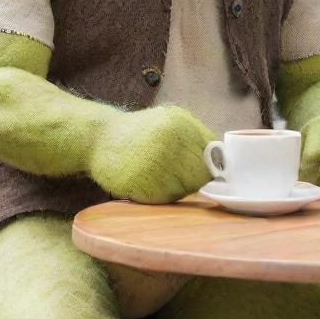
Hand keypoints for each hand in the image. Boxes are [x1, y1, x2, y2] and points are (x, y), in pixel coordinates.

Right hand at [89, 106, 213, 203]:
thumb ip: (195, 137)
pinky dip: (161, 195)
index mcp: (182, 125)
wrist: (99, 137)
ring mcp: (157, 163)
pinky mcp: (143, 183)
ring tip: (160, 177)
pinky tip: (148, 183)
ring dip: (178, 188)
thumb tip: (220, 159)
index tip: (199, 169)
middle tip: (178, 176)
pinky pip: (166, 198)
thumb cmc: (140, 132)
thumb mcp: (170, 121)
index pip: (213, 156)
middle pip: (201, 175)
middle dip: (194, 179)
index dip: (207, 166)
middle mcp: (172, 143)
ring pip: (186, 189)